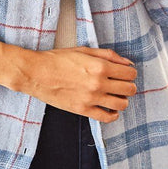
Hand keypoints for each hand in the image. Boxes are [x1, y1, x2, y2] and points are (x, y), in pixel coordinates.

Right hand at [21, 46, 137, 122]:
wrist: (37, 73)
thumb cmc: (58, 59)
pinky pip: (106, 118)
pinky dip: (113, 115)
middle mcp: (98, 84)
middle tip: (122, 84)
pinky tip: (110, 109)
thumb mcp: (84, 50)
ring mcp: (91, 99)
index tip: (125, 74)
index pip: (130, 74)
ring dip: (122, 100)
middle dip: (129, 86)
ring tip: (115, 96)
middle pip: (129, 89)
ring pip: (122, 104)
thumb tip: (128, 63)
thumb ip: (109, 55)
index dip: (130, 73)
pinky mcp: (82, 110)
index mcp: (100, 66)